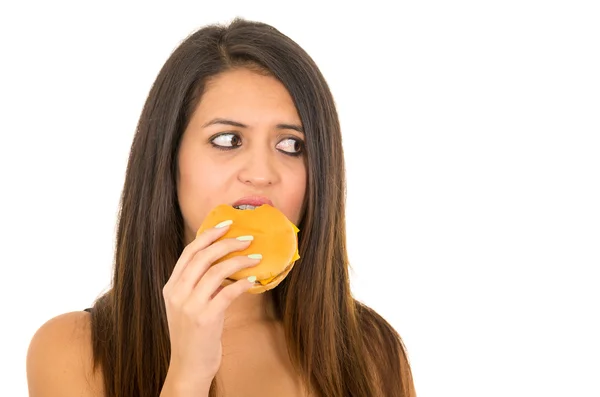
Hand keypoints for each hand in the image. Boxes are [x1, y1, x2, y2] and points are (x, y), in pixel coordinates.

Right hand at [161, 220, 259, 392]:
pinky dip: (242, 284)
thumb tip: (225, 263)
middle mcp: (177, 293)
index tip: (226, 225)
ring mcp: (190, 306)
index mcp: (171, 287)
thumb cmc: (194, 335)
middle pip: (202, 257)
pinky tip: (254, 279)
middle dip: (226, 243)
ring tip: (256, 257)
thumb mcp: (189, 306)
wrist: (189, 367)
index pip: (189, 252)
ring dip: (239, 261)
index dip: (208, 235)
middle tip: (247, 239)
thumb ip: (199, 286)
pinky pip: (227, 293)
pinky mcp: (205, 319)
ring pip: (216, 271)